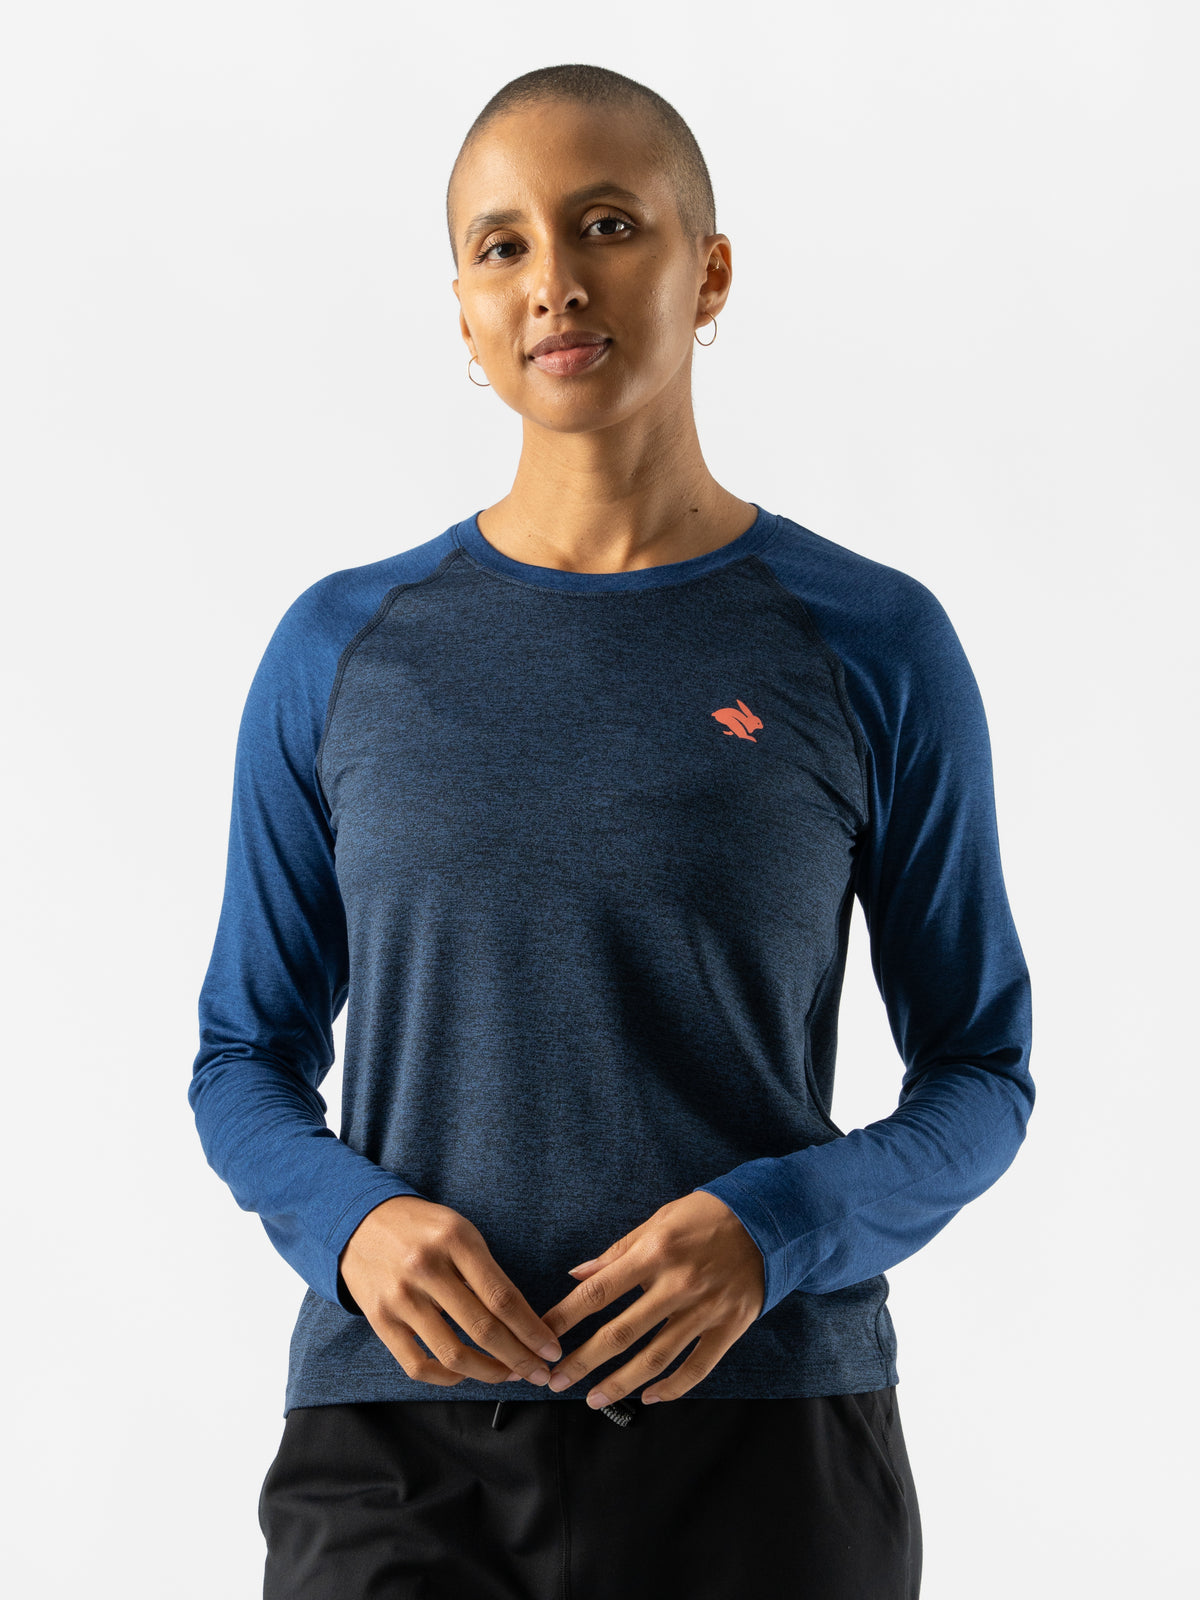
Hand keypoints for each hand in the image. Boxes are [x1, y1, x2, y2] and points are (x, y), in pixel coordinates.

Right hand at [339, 1196, 563, 1387]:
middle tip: (540, 1373)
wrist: (359, 1221)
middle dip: (520, 1358)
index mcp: (454, 1240)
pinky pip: (418, 1365)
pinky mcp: (379, 1320)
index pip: (502, 1296)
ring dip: (489, 1373)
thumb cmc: (422, 1228)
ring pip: (453, 1354)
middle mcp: (426, 1268)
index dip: (531, 1329)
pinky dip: (447, 1378)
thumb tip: (522, 1321)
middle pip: (483, 1328)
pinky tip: (466, 1374)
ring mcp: (400, 1297)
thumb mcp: (458, 1230)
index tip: (551, 1349)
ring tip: (509, 1375)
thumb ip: (485, 1271)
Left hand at [539, 1191, 764, 1407]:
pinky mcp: (730, 1326)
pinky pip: (697, 1367)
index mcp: (655, 1253)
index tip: (543, 1336)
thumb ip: (617, 1253)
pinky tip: (649, 1398)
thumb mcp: (657, 1221)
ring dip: (620, 1384)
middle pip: (621, 1333)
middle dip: (583, 1361)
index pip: (598, 1292)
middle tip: (556, 1382)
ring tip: (593, 1399)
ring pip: (655, 1358)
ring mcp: (705, 1309)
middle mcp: (678, 1284)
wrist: (767, 1219)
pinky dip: (672, 1388)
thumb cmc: (705, 1216)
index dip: (566, 1317)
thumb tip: (577, 1275)